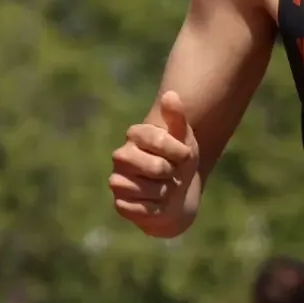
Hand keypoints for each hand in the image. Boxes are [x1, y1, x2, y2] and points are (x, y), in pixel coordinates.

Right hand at [110, 91, 199, 237]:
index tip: (185, 156)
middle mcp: (121, 155)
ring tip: (165, 188)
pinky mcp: (120, 203)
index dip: (180, 152)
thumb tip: (170, 94)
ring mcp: (118, 179)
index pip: (159, 139)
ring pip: (150, 189)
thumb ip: (177, 118)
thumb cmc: (180, 163)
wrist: (179, 196)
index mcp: (135, 134)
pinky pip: (142, 208)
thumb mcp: (185, 140)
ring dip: (166, 192)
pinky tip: (156, 204)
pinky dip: (156, 208)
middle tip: (172, 174)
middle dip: (173, 174)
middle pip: (157, 167)